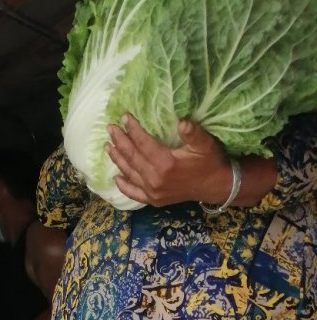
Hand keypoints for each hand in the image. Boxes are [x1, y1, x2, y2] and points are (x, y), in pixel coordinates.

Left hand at [107, 115, 232, 207]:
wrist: (214, 186)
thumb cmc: (210, 162)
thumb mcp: (205, 144)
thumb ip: (193, 132)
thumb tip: (182, 122)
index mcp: (166, 164)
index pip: (143, 144)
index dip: (133, 130)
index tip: (125, 117)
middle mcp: (155, 179)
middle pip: (132, 157)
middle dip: (120, 141)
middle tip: (110, 128)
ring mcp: (152, 192)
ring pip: (129, 173)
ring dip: (117, 159)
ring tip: (108, 146)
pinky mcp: (153, 200)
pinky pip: (134, 193)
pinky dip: (124, 185)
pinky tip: (116, 177)